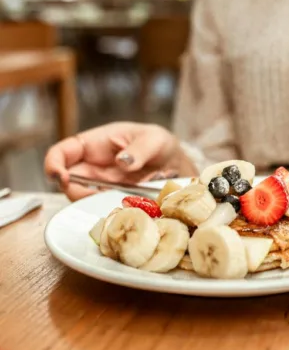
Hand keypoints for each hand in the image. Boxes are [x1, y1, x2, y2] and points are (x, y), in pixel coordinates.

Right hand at [44, 122, 196, 200]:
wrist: (174, 163)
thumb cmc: (158, 143)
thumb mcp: (154, 140)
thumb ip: (139, 150)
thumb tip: (122, 162)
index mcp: (94, 144)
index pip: (61, 153)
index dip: (53, 165)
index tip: (61, 177)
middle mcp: (92, 166)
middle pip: (66, 182)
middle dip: (73, 191)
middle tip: (94, 195)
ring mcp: (100, 185)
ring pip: (81, 198)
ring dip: (92, 203)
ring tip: (116, 199)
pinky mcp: (112, 199)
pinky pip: (100, 207)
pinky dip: (107, 209)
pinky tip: (125, 207)